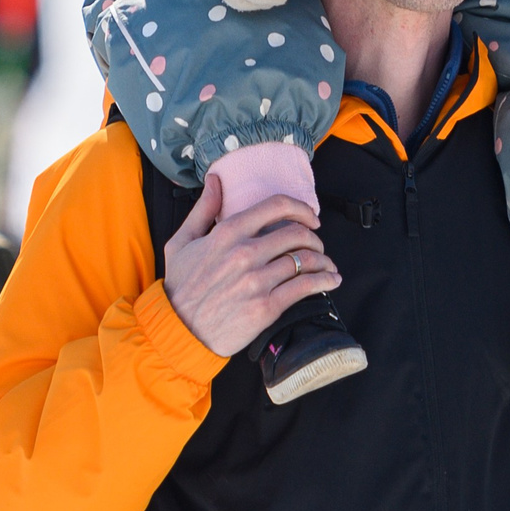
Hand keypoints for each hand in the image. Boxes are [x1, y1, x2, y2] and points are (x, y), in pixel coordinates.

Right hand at [160, 174, 338, 356]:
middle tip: (316, 245)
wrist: (178, 331)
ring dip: (323, 260)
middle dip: (314, 237)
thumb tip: (215, 179)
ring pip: (306, 259)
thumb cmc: (180, 287)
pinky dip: (325, 281)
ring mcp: (257, 281)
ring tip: (326, 264)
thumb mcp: (181, 242)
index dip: (302, 208)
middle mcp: (245, 253)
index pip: (277, 206)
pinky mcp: (266, 307)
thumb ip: (203, 208)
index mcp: (228, 233)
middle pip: (297, 233)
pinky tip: (331, 280)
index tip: (311, 217)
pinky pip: (306, 287)